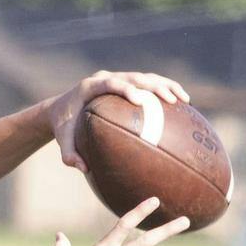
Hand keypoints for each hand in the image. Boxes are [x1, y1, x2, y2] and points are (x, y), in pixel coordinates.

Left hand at [47, 70, 192, 171]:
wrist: (60, 108)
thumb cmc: (64, 126)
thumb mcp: (63, 141)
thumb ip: (69, 155)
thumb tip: (84, 169)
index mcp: (89, 87)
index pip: (111, 84)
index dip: (126, 89)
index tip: (140, 101)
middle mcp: (105, 78)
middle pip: (134, 77)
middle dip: (154, 86)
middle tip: (172, 100)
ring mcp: (117, 78)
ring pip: (145, 77)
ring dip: (166, 85)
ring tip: (184, 100)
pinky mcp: (125, 83)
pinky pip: (147, 84)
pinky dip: (164, 90)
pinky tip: (181, 104)